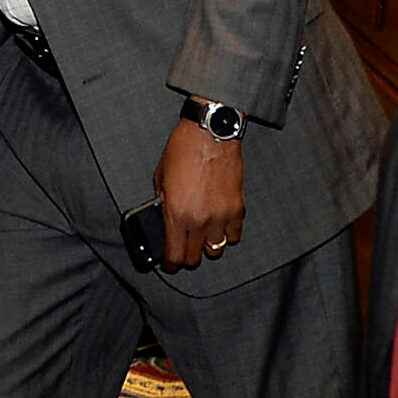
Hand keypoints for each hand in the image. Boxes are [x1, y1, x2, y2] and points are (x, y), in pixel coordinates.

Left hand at [152, 116, 243, 270]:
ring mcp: (221, 216)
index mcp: (177, 214)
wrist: (210, 133)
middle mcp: (200, 220)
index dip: (170, 264)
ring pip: (216, 250)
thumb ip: (162, 204)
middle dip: (186, 257)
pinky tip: (220, 227)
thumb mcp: (160, 178)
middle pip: (194, 257)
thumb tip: (164, 219)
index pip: (174, 256)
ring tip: (202, 237)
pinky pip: (234, 235)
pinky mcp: (237, 208)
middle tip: (183, 249)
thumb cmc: (183, 150)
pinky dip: (227, 235)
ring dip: (207, 246)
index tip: (169, 263)